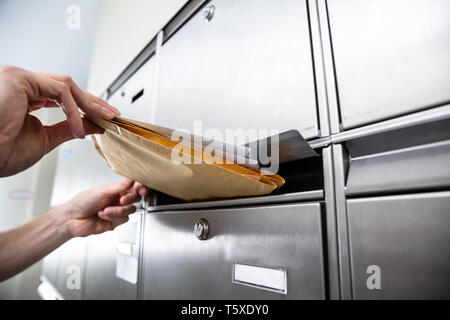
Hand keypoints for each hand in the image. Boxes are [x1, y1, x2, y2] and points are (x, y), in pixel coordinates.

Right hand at [0, 65, 120, 176]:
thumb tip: (95, 124)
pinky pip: (58, 90)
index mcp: (25, 97)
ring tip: (103, 119)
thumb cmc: (3, 152)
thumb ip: (70, 128)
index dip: (85, 105)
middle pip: (67, 86)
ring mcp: (19, 79)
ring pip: (65, 85)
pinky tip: (78, 129)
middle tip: (112, 114)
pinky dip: (73, 110)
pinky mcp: (19, 79)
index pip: (62, 94)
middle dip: (93, 101)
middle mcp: (21, 84)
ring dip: (88, 103)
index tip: (104, 116)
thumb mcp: (46, 139)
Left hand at [59, 179, 146, 237]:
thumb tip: (132, 179)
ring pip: (131, 210)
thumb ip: (119, 186)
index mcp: (116, 189)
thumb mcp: (102, 191)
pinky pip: (125, 219)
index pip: (133, 186)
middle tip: (121, 200)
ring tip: (104, 210)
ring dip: (118, 210)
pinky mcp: (116, 222)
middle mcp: (118, 199)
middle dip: (129, 199)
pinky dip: (114, 217)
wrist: (72, 219)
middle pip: (135, 198)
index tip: (141, 190)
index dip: (140, 187)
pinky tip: (103, 216)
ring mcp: (117, 211)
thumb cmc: (82, 202)